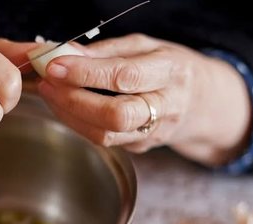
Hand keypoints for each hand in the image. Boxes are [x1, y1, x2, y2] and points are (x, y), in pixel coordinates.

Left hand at [37, 34, 252, 165]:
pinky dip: (77, 123)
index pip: (124, 76)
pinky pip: (103, 140)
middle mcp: (166, 105)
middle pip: (116, 114)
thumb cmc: (169, 67)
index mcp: (170, 71)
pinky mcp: (141, 147)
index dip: (86, 73)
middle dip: (75, 99)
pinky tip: (64, 106)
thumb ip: (105, 51)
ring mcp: (154, 132)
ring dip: (70, 114)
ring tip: (50, 93)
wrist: (203, 102)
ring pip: (106, 134)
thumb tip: (65, 52)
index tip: (55, 65)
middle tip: (49, 82)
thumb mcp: (145, 46)